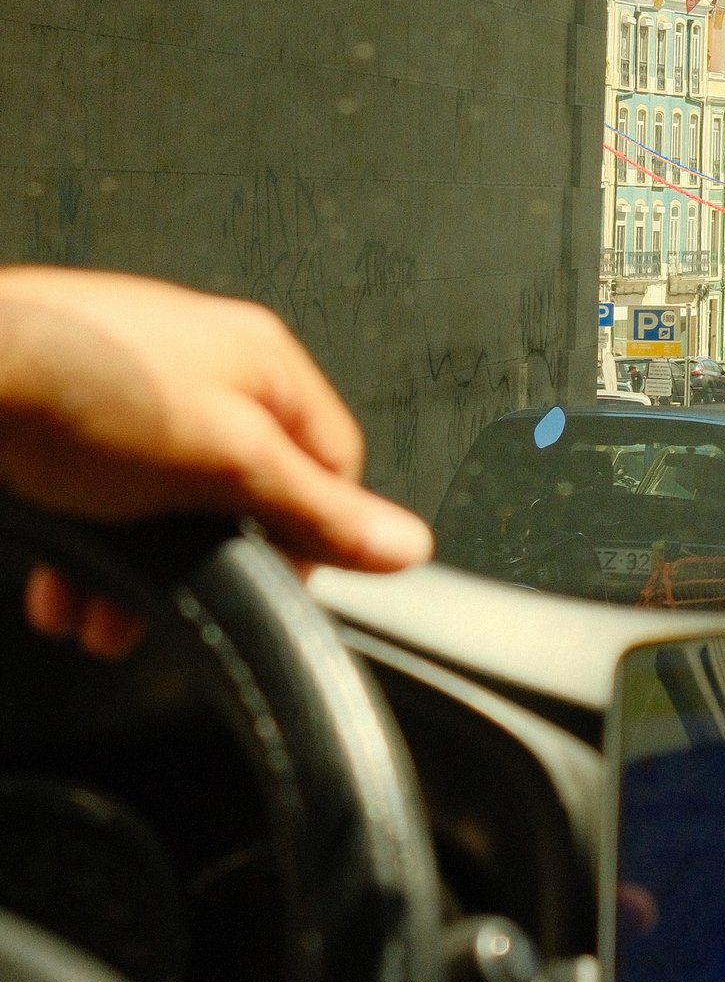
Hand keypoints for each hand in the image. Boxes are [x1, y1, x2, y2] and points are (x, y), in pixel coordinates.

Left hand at [0, 268, 431, 657]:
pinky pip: (100, 496)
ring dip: (133, 574)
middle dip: (201, 567)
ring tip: (99, 618)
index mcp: (263, 363)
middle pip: (239, 495)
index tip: (276, 589)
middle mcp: (206, 369)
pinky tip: (62, 588)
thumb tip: (405, 542)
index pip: (333, 465)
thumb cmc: (83, 388)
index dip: (313, 537)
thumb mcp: (227, 464)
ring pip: (162, 506)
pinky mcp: (74, 414)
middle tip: (169, 613)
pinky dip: (85, 551)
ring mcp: (137, 390)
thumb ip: (316, 510)